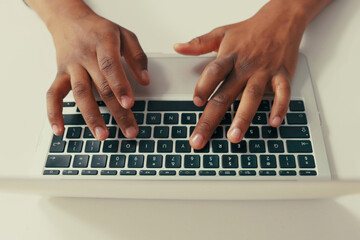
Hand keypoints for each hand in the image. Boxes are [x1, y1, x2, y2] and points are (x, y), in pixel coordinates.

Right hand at [46, 3, 148, 139]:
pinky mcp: (60, 74)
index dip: (120, 86)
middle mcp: (86, 56)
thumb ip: (137, 56)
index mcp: (103, 43)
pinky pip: (53, 95)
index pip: (110, 66)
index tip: (129, 104)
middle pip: (101, 87)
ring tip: (102, 135)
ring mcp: (72, 67)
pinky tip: (60, 130)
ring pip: (80, 94)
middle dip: (116, 111)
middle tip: (129, 131)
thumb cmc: (100, 30)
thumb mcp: (125, 34)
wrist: (69, 20)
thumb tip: (145, 80)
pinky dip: (54, 113)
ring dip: (91, 116)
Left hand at [174, 1, 307, 148]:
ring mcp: (263, 72)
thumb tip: (178, 47)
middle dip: (211, 119)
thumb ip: (198, 43)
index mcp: (229, 57)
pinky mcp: (282, 75)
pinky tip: (272, 122)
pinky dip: (280, 107)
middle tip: (200, 139)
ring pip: (251, 96)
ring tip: (233, 137)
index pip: (213, 72)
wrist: (281, 19)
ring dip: (242, 118)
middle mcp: (244, 67)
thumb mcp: (221, 33)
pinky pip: (282, 92)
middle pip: (225, 94)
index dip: (203, 86)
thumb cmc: (249, 30)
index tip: (195, 103)